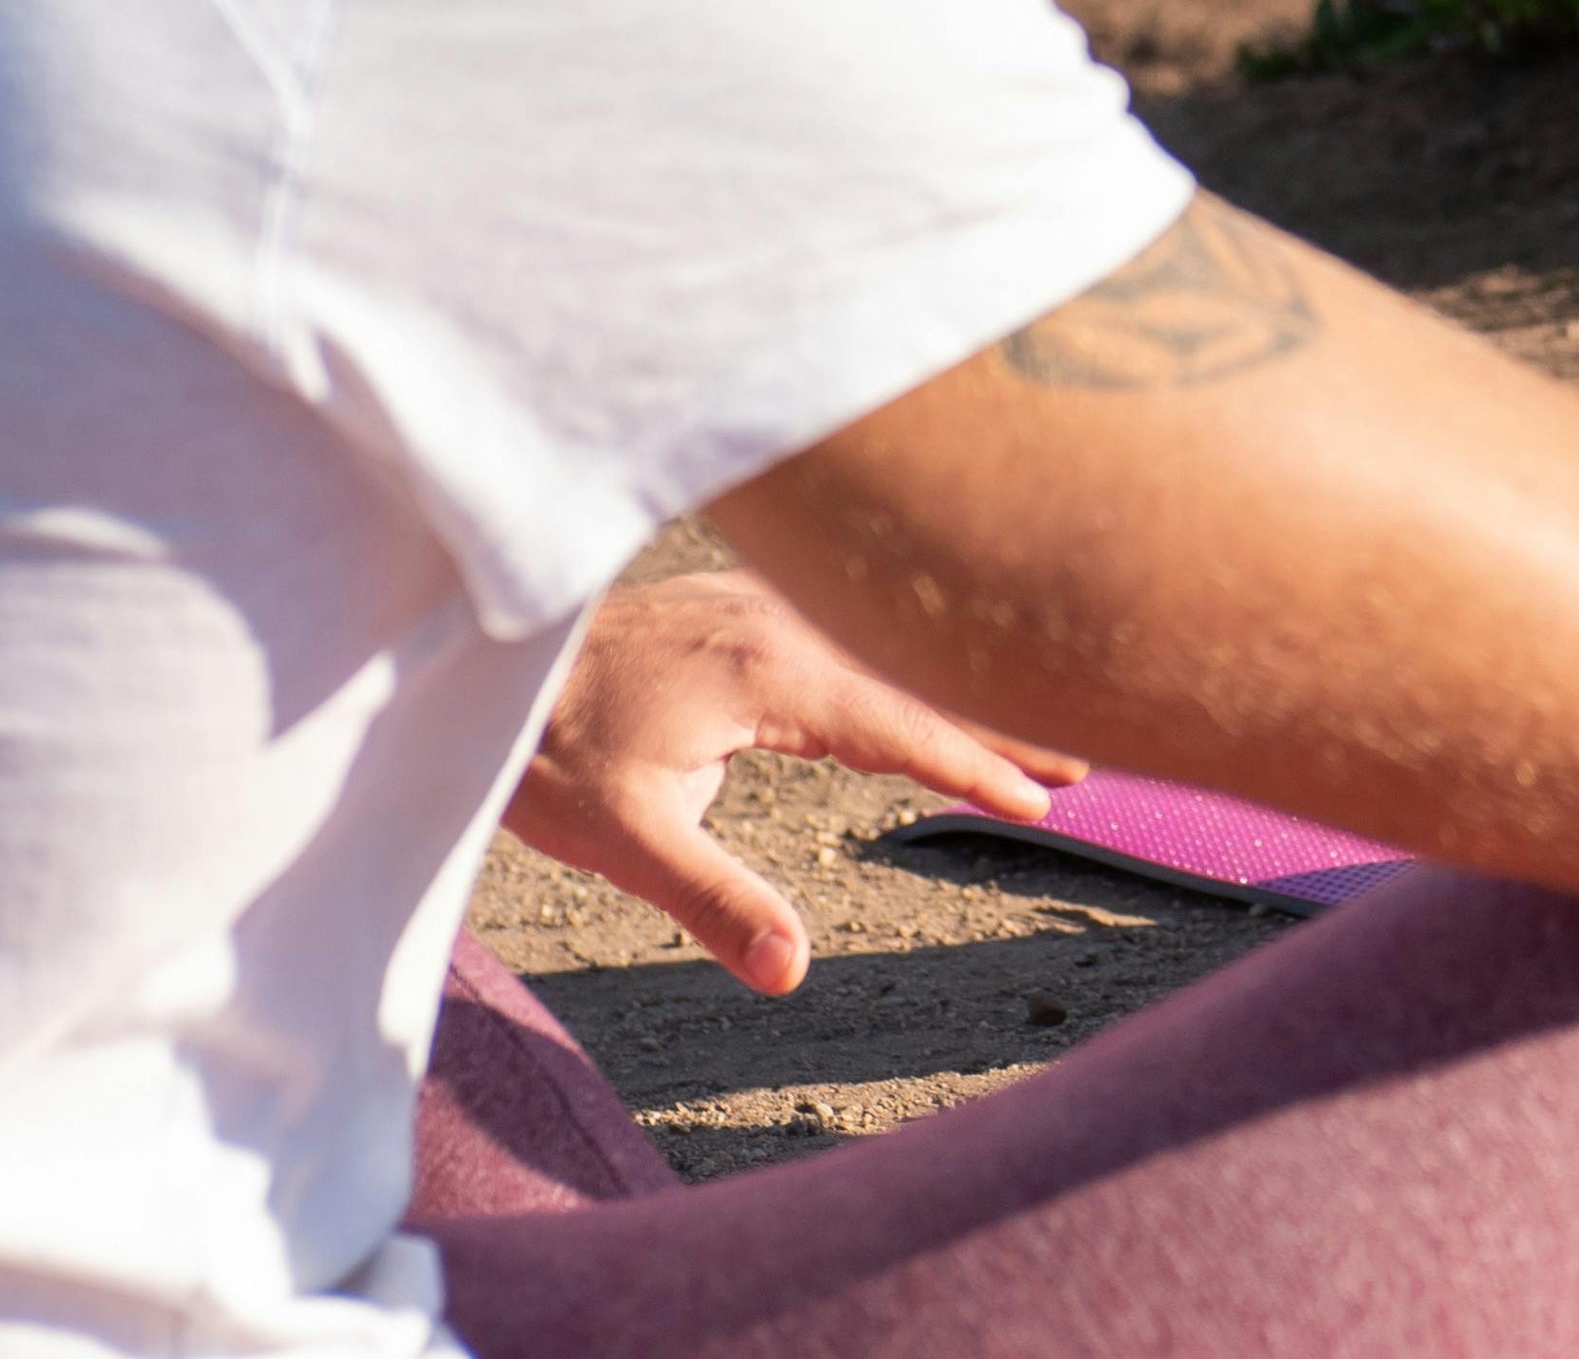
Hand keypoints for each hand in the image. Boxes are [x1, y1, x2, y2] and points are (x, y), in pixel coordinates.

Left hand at [504, 568, 1089, 991]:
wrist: (487, 660)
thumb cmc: (548, 752)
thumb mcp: (624, 839)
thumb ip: (713, 901)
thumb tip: (791, 972)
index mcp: (774, 671)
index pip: (903, 727)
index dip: (976, 766)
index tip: (1044, 802)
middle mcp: (786, 622)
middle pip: (919, 677)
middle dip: (1004, 717)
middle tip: (1092, 754)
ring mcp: (769, 605)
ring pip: (890, 652)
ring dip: (962, 688)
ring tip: (1035, 723)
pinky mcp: (748, 606)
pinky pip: (856, 637)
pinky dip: (909, 667)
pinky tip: (925, 683)